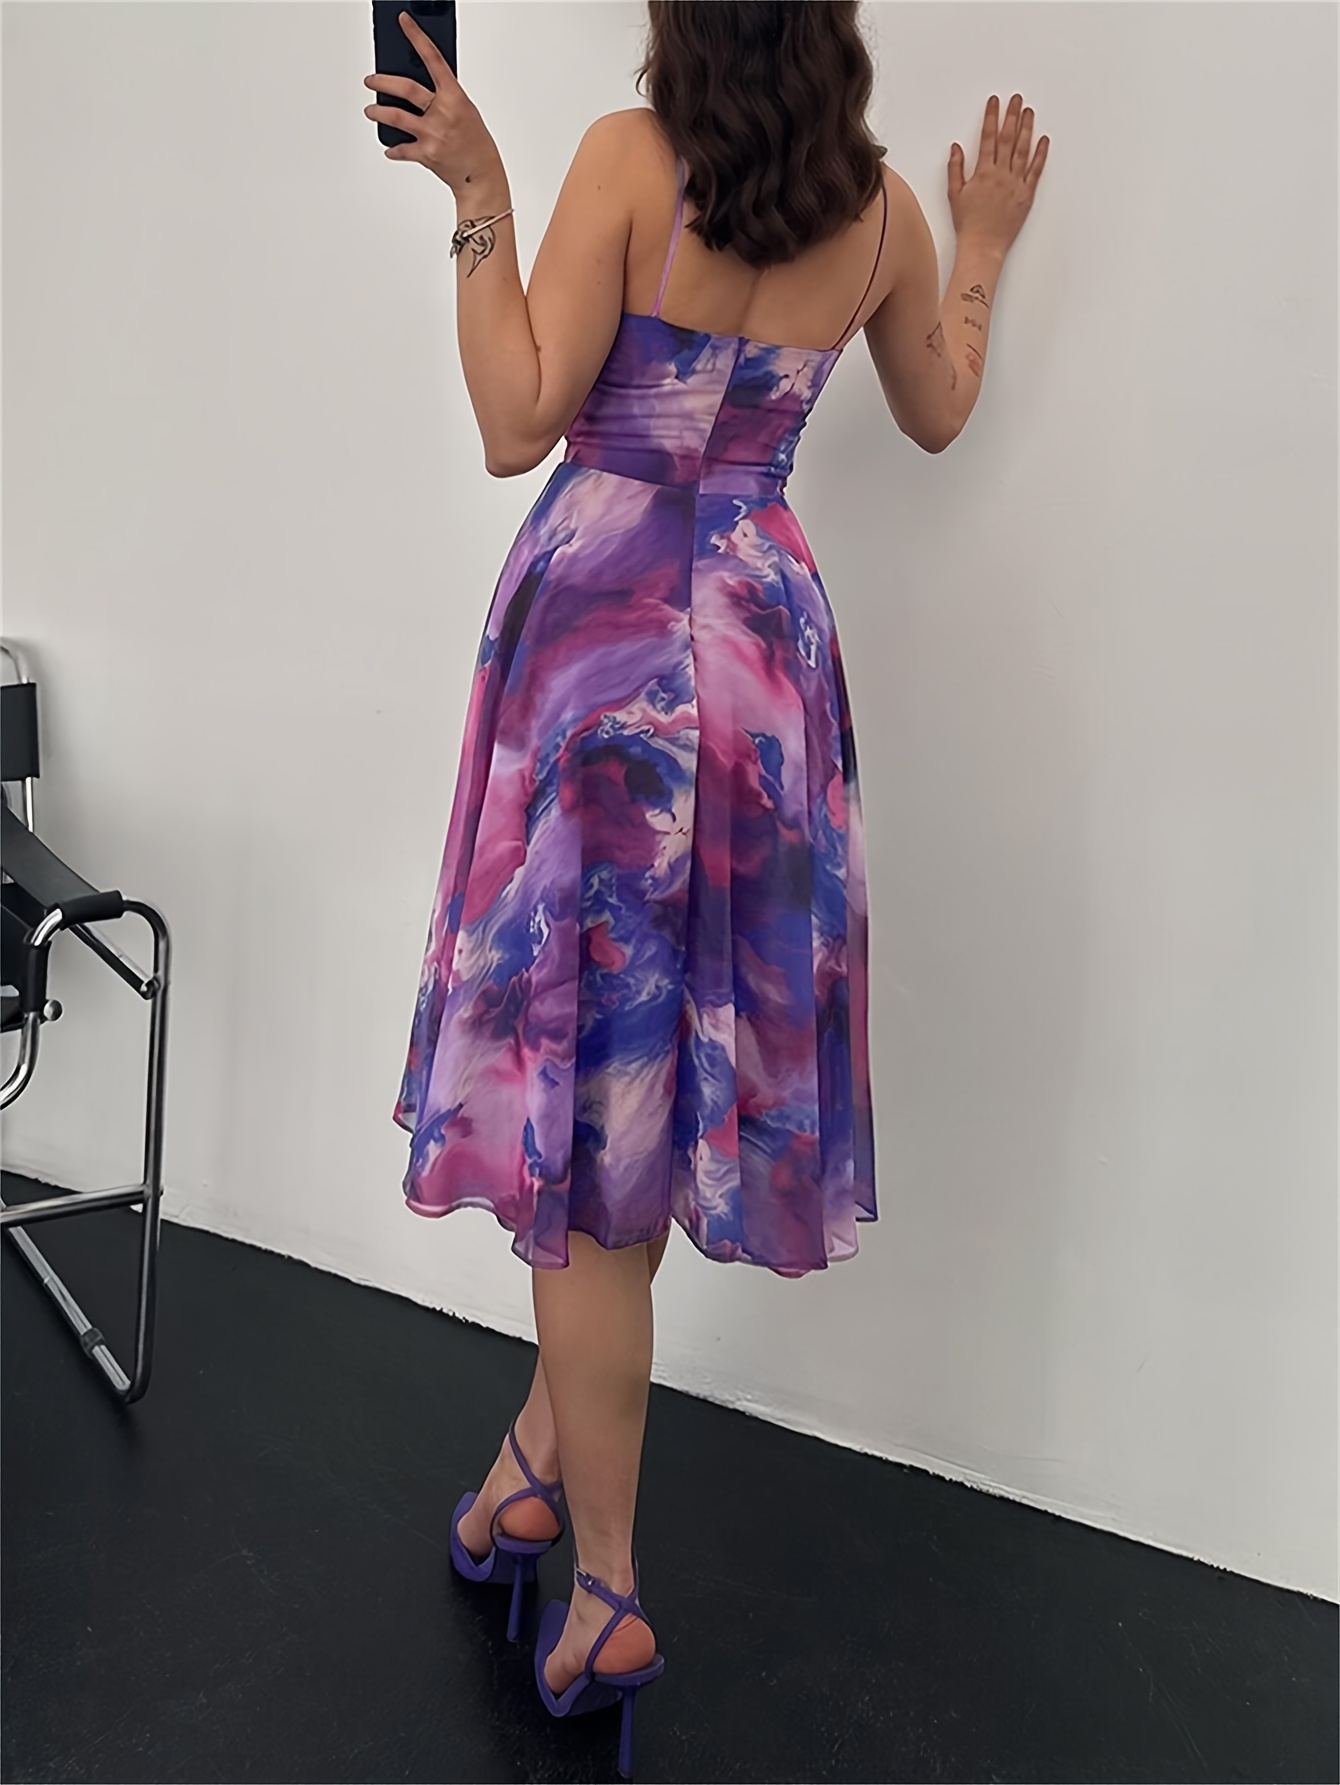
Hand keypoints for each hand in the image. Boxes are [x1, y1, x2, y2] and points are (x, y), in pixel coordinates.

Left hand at [364, 11, 500, 192]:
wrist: (481, 177)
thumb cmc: (475, 142)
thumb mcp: (465, 111)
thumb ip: (443, 97)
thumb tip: (414, 89)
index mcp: (455, 97)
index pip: (433, 59)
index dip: (417, 37)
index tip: (404, 21)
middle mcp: (443, 113)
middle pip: (406, 88)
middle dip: (382, 83)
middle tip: (370, 80)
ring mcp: (433, 135)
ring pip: (395, 117)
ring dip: (378, 112)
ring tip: (370, 111)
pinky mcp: (426, 155)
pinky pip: (402, 149)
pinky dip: (393, 149)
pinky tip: (389, 148)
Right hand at [948, 94, 1048, 255]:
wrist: (983, 246)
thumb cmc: (969, 224)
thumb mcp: (955, 194)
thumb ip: (956, 168)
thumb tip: (956, 148)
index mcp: (983, 173)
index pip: (987, 137)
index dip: (991, 117)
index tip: (994, 102)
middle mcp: (1001, 175)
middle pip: (1008, 138)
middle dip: (1011, 115)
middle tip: (1016, 99)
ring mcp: (1016, 184)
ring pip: (1023, 149)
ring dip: (1026, 128)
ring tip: (1029, 112)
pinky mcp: (1026, 194)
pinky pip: (1036, 170)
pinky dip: (1040, 154)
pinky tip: (1043, 140)